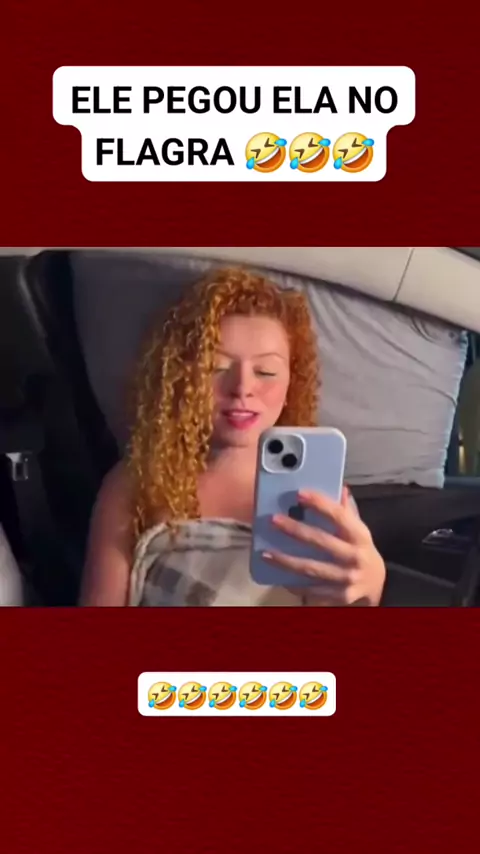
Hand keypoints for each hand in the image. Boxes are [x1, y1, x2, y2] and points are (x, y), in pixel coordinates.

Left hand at [263, 487, 385, 605]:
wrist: (377, 584)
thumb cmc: (361, 550)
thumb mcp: (358, 530)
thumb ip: (346, 511)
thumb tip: (338, 487)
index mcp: (360, 535)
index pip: (339, 516)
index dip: (320, 503)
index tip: (299, 494)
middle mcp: (355, 556)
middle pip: (321, 541)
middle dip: (295, 530)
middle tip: (274, 520)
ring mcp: (347, 578)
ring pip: (312, 569)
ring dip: (287, 561)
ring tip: (266, 553)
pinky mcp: (340, 596)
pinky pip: (312, 590)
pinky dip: (294, 583)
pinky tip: (278, 576)